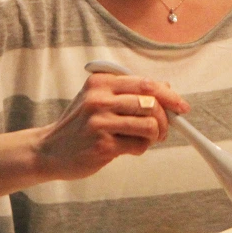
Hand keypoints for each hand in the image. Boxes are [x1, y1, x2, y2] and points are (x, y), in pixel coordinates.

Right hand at [35, 73, 189, 180]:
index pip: (146, 84)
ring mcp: (99, 122)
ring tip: (145, 139)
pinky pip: (139, 145)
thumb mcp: (99, 98)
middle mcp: (99, 99)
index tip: (182, 107)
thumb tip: (168, 89)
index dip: (170, 96)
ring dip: (154, 135)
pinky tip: (129, 148)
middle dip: (165, 119)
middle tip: (162, 130)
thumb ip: (130, 92)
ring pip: (149, 125)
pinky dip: (141, 148)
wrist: (49, 150)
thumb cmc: (81, 123)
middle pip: (152, 103)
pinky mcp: (102, 145)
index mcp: (101, 82)